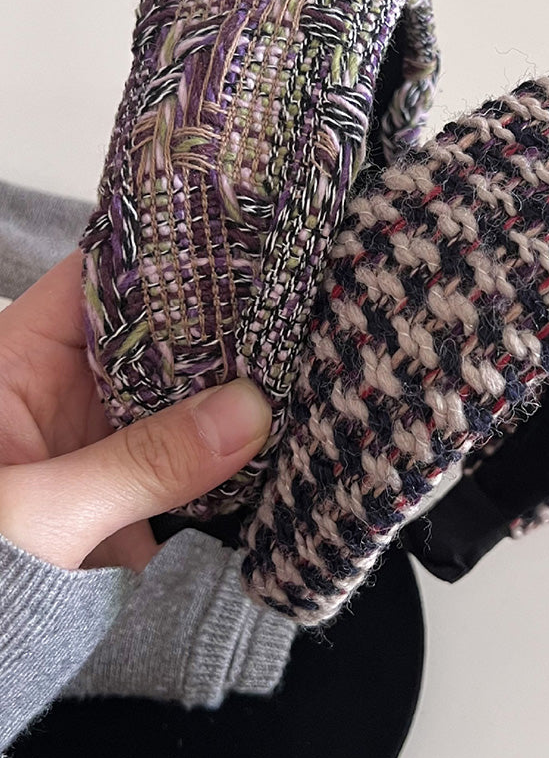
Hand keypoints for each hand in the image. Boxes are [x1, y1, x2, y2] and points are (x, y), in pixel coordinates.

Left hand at [0, 250, 271, 571]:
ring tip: (311, 362)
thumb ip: (145, 462)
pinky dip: (236, 456)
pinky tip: (291, 438)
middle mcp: (68, 391)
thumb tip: (250, 412)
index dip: (167, 256)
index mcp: (22, 363)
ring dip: (236, 394)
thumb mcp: (47, 512)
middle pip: (156, 335)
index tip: (244, 246)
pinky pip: (194, 459)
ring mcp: (106, 441)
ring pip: (184, 397)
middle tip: (299, 308)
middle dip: (222, 327)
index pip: (101, 280)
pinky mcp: (136, 495)